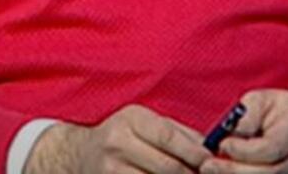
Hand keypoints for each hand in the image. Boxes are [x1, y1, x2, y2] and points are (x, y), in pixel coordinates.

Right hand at [25, 104, 211, 173]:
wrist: (78, 154)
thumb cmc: (121, 135)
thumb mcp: (144, 122)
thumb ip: (177, 131)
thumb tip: (210, 144)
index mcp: (131, 119)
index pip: (167, 136)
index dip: (192, 151)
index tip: (209, 160)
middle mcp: (118, 143)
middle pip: (165, 165)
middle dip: (189, 173)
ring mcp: (110, 169)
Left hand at [199, 89, 287, 173]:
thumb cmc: (279, 109)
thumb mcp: (260, 100)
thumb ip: (244, 118)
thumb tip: (225, 138)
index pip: (271, 148)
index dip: (244, 151)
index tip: (223, 144)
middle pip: (269, 173)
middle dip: (234, 171)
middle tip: (208, 165)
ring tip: (215, 169)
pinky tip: (229, 172)